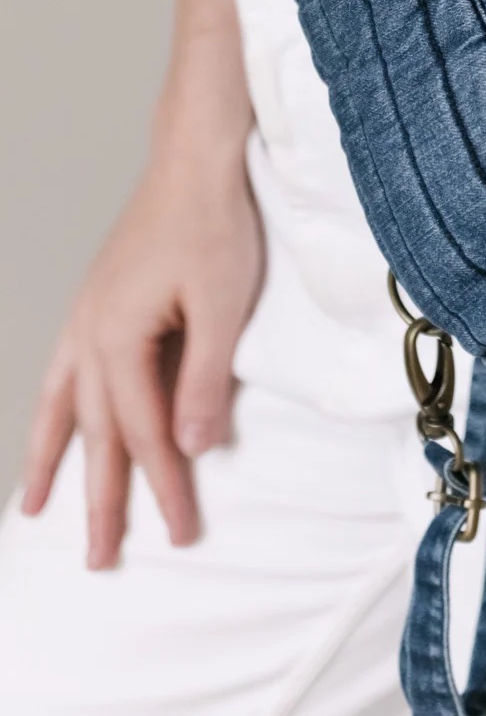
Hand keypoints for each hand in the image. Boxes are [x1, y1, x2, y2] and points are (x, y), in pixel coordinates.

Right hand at [20, 0, 262, 566]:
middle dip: (102, 499)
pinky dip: (52, 410)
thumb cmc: (214, 219)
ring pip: (64, 408)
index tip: (182, 531)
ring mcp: (88, 315)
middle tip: (101, 560)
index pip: (147, 431)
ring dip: (55, 462)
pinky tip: (50, 425)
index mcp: (121, 338)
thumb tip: (194, 447)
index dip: (165, 485)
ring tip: (34, 513)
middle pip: (97, 434)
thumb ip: (206, 379)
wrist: (195, 154)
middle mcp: (92, 333)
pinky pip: (61, 371)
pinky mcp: (98, 300)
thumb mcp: (223, 303)